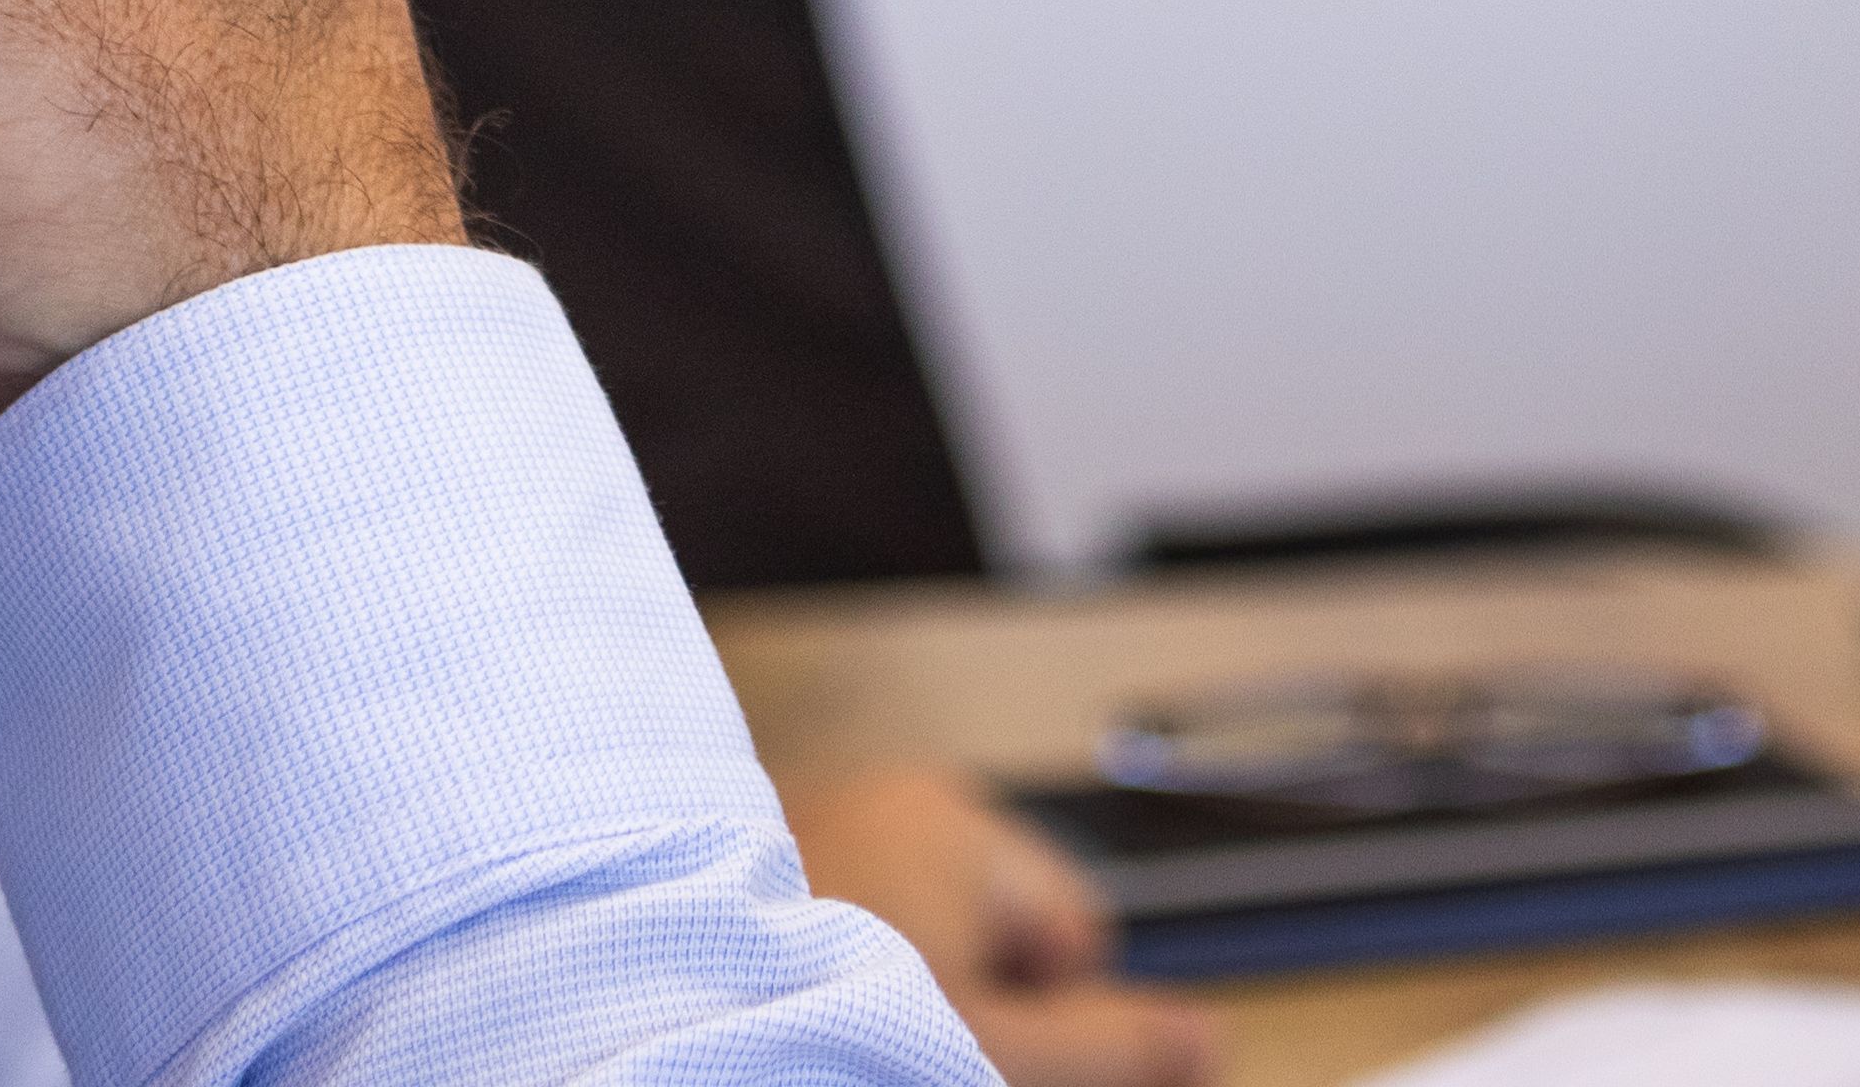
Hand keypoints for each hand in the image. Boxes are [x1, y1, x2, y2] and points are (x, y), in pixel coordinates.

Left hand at [778, 763, 1213, 1086]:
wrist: (648, 1011)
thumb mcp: (995, 1050)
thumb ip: (1116, 1048)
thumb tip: (1211, 1044)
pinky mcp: (743, 877)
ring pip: (909, 943)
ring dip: (897, 1001)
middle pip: (989, 936)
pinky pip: (831, 932)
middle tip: (911, 1049)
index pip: (1072, 931)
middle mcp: (883, 803)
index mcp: (959, 821)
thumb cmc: (820, 1010)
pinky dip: (827, 983)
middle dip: (971, 1007)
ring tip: (848, 1040)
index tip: (992, 1056)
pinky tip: (796, 1025)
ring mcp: (805, 832)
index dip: (1050, 1020)